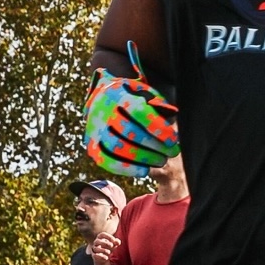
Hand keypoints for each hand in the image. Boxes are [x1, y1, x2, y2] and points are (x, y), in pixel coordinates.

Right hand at [83, 58, 179, 177]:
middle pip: (128, 132)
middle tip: (172, 152)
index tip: (172, 139)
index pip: (137, 111)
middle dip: (154, 145)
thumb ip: (159, 104)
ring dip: (143, 158)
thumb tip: (172, 116)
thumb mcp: (146, 93)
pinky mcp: (91, 146)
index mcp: (116, 94)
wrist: (103, 99)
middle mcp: (101, 111)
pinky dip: (126, 169)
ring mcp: (94, 129)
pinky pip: (106, 161)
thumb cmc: (133, 98)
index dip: (157, 127)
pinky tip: (144, 170)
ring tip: (161, 160)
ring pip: (116, 147)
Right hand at [89, 230, 121, 264]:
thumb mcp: (114, 244)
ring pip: (96, 248)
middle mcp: (96, 243)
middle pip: (97, 241)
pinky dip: (101, 257)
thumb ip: (116, 242)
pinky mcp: (94, 256)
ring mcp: (94, 249)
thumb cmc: (109, 247)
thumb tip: (118, 242)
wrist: (105, 257)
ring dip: (103, 250)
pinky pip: (95, 255)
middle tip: (111, 245)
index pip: (102, 235)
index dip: (108, 236)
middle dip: (104, 243)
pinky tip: (106, 258)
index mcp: (100, 238)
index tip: (114, 240)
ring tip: (109, 252)